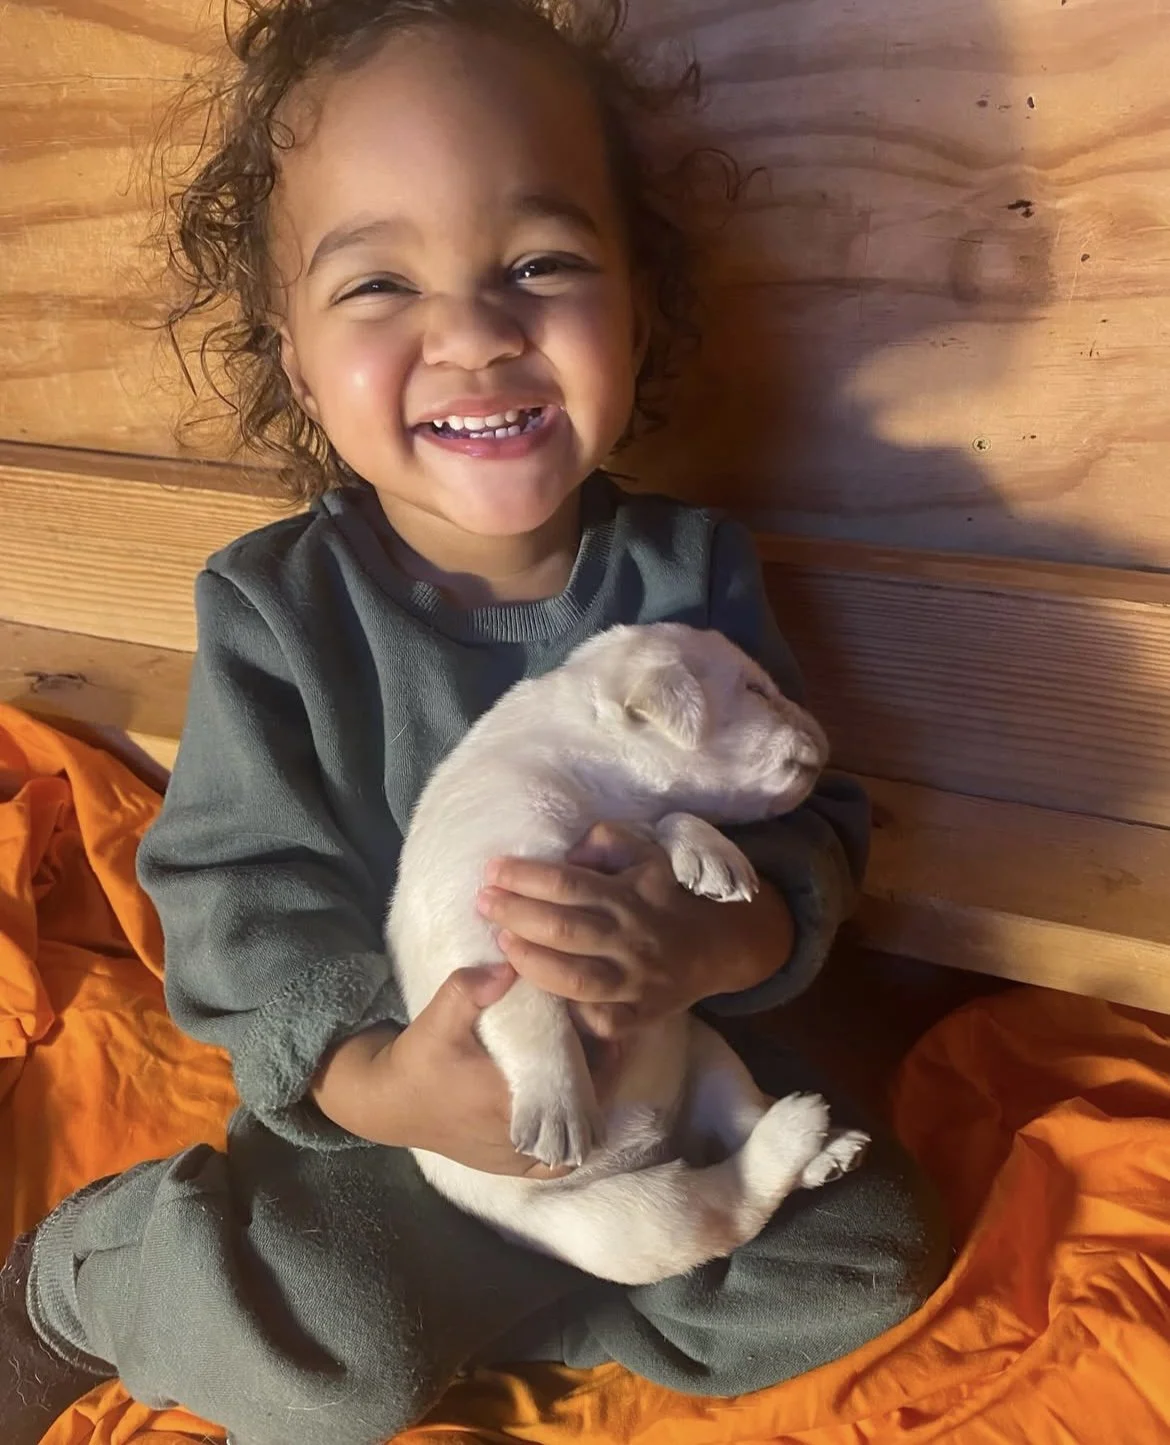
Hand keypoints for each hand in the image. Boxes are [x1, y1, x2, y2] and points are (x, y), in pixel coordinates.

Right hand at [311, 964, 624, 1176]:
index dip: (600, 1060)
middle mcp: (520, 1138)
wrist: (388, 1103)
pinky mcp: (511, 1167)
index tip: (603, 1031)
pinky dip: (574, 1139)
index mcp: (509, 1101)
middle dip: (600, 1078)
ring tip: (593, 1069)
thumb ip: (469, 990)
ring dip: (591, 1105)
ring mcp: (518, 1157)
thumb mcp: (437, 1020)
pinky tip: (576, 1108)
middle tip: (604, 1043)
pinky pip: (559, 1161)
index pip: (577, 1086)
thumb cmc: (417, 1062)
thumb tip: (510, 966)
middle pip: (585, 1111)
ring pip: (577, 1139)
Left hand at [477, 823, 794, 1038]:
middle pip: (563, 927)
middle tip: (483, 902)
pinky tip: (538, 996)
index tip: (493, 870)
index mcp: (631, 894)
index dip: (525, 877)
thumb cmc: (668, 893)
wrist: (719, 946)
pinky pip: (597, 1019)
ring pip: (573, 978)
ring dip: (530, 960)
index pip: (568, 883)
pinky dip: (567, 1011)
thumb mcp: (647, 853)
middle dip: (515, 914)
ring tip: (501, 942)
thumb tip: (567, 850)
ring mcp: (635, 981)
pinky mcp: (638, 1016)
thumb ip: (607, 841)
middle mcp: (631, 937)